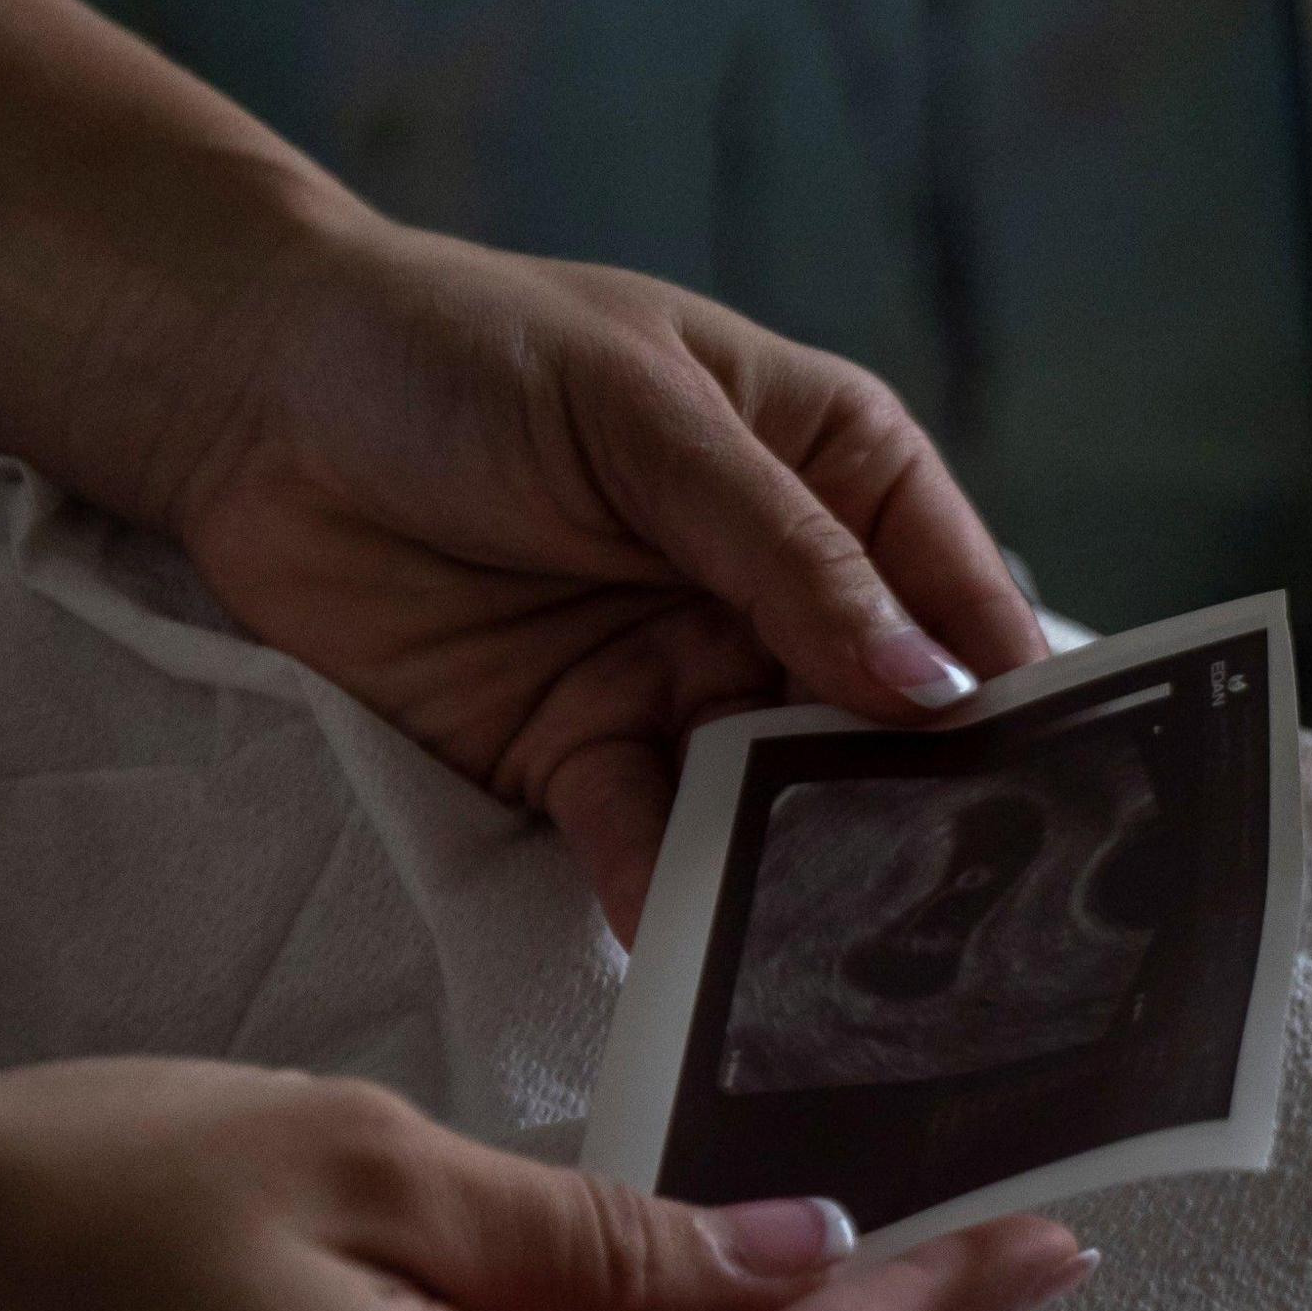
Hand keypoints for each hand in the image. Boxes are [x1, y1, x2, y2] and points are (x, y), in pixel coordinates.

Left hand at [160, 220, 1050, 936]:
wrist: (244, 397)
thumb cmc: (457, 350)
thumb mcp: (642, 419)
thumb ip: (784, 556)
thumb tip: (929, 687)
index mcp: (831, 469)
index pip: (955, 594)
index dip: (1011, 691)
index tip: (1067, 794)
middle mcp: (777, 588)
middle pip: (882, 724)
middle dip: (917, 812)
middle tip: (972, 918)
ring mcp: (682, 677)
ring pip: (774, 799)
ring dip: (801, 872)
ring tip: (844, 960)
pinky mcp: (577, 753)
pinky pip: (647, 840)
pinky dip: (670, 895)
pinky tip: (696, 949)